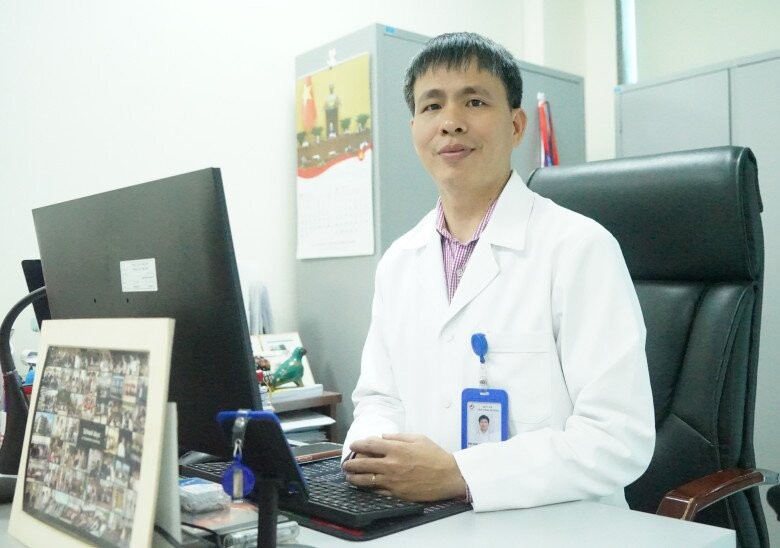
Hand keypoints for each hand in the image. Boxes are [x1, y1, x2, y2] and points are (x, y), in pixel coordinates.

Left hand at [342, 433, 466, 501]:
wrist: (448, 477)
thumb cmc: (435, 456)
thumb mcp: (418, 438)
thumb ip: (398, 437)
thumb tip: (382, 437)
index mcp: (396, 449)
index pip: (369, 445)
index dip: (358, 445)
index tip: (353, 446)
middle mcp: (391, 465)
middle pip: (363, 464)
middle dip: (351, 463)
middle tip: (346, 464)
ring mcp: (392, 481)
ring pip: (366, 480)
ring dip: (354, 478)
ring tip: (348, 476)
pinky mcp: (396, 493)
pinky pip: (377, 491)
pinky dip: (368, 488)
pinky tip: (363, 487)